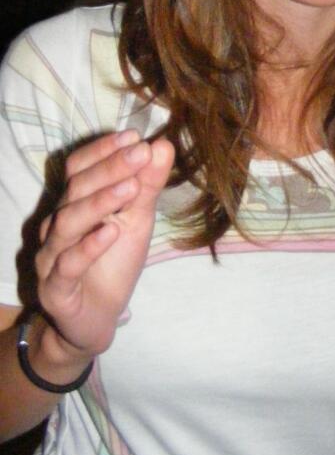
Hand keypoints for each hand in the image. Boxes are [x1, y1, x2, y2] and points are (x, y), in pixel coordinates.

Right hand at [34, 130, 173, 359]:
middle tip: (141, 152)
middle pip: (76, 188)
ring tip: (131, 187)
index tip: (136, 136)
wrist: (98, 318)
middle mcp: (57, 224)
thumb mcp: (137, 219)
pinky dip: (88, 247)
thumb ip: (147, 185)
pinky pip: (67, 265)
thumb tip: (163, 145)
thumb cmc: (114, 261)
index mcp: (74, 202)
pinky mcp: (55, 290)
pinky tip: (110, 232)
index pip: (80, 167)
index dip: (104, 150)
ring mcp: (52, 256)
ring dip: (100, 201)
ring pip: (68, 222)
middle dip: (110, 167)